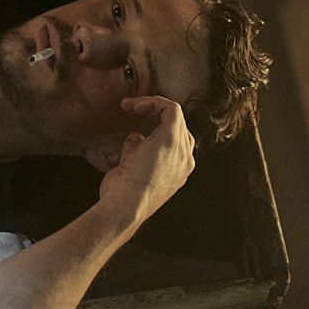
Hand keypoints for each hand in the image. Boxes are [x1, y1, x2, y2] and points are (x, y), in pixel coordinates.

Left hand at [96, 96, 195, 226]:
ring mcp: (181, 149)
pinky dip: (153, 102)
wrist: (126, 206)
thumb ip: (137, 152)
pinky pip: (171, 108)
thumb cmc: (123, 195)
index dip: (157, 129)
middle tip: (133, 111)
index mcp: (179, 171)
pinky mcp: (171, 138)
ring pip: (175, 115)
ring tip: (131, 106)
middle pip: (178, 127)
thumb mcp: (131, 170)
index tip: (135, 128)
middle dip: (156, 115)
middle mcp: (185, 160)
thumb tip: (135, 137)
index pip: (176, 142)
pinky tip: (134, 106)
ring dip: (152, 106)